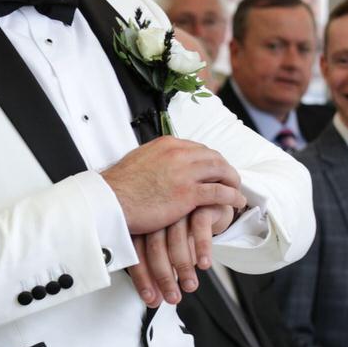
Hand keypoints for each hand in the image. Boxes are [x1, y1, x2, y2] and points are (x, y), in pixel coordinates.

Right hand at [102, 137, 246, 234]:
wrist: (110, 200)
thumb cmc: (119, 187)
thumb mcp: (139, 161)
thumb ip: (156, 160)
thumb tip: (160, 165)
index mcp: (167, 144)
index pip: (198, 148)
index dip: (210, 161)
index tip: (214, 171)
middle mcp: (179, 153)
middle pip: (214, 157)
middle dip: (225, 169)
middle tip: (230, 180)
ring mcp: (185, 173)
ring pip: (221, 171)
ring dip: (233, 181)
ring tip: (237, 191)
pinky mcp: (188, 194)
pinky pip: (220, 192)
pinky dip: (232, 196)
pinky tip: (237, 202)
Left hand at [125, 204, 237, 306]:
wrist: (213, 203)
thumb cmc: (188, 228)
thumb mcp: (171, 247)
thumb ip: (162, 268)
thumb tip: (155, 299)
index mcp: (146, 224)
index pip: (139, 253)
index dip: (143, 278)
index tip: (151, 299)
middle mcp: (160, 214)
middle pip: (155, 247)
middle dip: (163, 277)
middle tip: (172, 297)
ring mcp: (179, 208)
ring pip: (177, 239)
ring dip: (183, 267)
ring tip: (190, 286)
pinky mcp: (200, 203)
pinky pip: (199, 227)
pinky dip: (202, 248)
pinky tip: (204, 264)